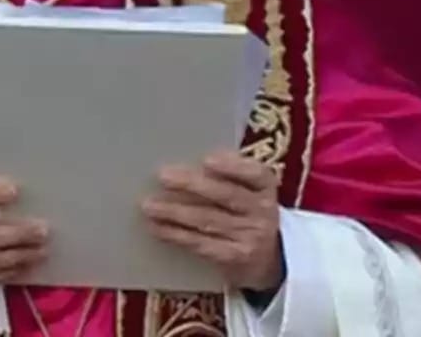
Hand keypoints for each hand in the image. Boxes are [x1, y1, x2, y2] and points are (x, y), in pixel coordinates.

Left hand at [142, 150, 282, 291]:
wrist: (270, 259)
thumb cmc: (247, 211)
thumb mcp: (250, 190)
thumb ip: (229, 174)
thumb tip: (185, 163)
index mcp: (266, 186)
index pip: (255, 174)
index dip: (232, 167)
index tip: (206, 160)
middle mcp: (262, 211)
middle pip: (226, 195)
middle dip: (193, 185)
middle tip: (163, 176)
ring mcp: (250, 236)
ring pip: (208, 220)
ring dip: (176, 212)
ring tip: (150, 205)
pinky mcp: (235, 258)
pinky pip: (202, 245)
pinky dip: (177, 235)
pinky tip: (158, 228)